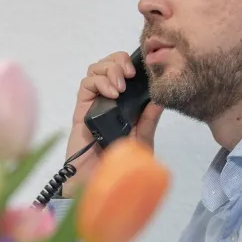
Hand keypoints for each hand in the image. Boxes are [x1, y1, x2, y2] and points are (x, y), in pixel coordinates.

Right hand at [62, 51, 164, 196]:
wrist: (99, 181)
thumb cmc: (120, 165)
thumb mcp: (142, 140)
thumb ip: (149, 119)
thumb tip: (161, 98)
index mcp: (126, 103)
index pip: (127, 71)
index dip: (133, 63)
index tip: (145, 69)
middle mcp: (109, 99)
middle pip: (110, 64)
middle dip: (120, 61)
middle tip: (131, 74)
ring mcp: (94, 103)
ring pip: (96, 69)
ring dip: (110, 69)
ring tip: (121, 86)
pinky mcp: (81, 109)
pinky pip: (86, 85)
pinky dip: (99, 82)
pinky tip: (111, 94)